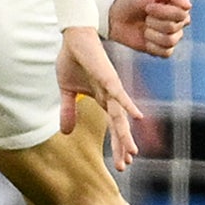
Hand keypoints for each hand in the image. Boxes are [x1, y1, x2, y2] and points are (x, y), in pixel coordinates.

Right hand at [56, 25, 145, 172]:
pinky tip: (138, 117)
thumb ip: (68, 111)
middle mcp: (111, 97)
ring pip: (120, 115)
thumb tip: (66, 133)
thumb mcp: (66, 91)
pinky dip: (128, 105)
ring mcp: (111, 88)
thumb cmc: (73, 61)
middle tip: (125, 166)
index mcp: (103, 100)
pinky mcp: (108, 77)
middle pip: (119, 127)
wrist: (74, 38)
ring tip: (132, 152)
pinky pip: (119, 93)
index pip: (113, 127)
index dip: (118, 145)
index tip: (122, 164)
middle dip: (122, 147)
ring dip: (124, 134)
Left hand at [109, 0, 192, 58]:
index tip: (148, 6)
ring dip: (151, 34)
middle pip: (173, 27)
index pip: (181, 13)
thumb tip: (188, 6)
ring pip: (170, 40)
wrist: (116, 16)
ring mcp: (173, 36)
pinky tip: (145, 39)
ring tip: (144, 27)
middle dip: (153, 21)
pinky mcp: (164, 50)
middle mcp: (180, 22)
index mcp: (180, 6)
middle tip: (145, 16)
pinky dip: (152, 46)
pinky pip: (166, 53)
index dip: (163, 12)